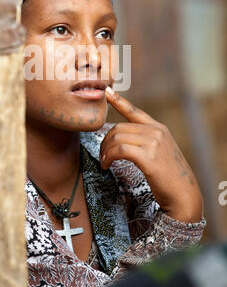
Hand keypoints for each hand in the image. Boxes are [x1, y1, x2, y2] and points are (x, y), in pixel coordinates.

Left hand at [101, 87, 203, 222]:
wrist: (183, 194)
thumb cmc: (169, 176)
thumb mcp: (161, 152)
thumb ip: (147, 141)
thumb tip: (124, 139)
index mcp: (159, 128)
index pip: (135, 112)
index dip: (119, 101)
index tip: (107, 92)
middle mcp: (156, 132)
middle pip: (119, 128)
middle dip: (106, 141)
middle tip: (102, 155)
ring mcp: (154, 143)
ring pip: (117, 138)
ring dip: (105, 151)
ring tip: (104, 162)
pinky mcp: (148, 157)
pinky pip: (119, 150)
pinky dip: (108, 157)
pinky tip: (106, 165)